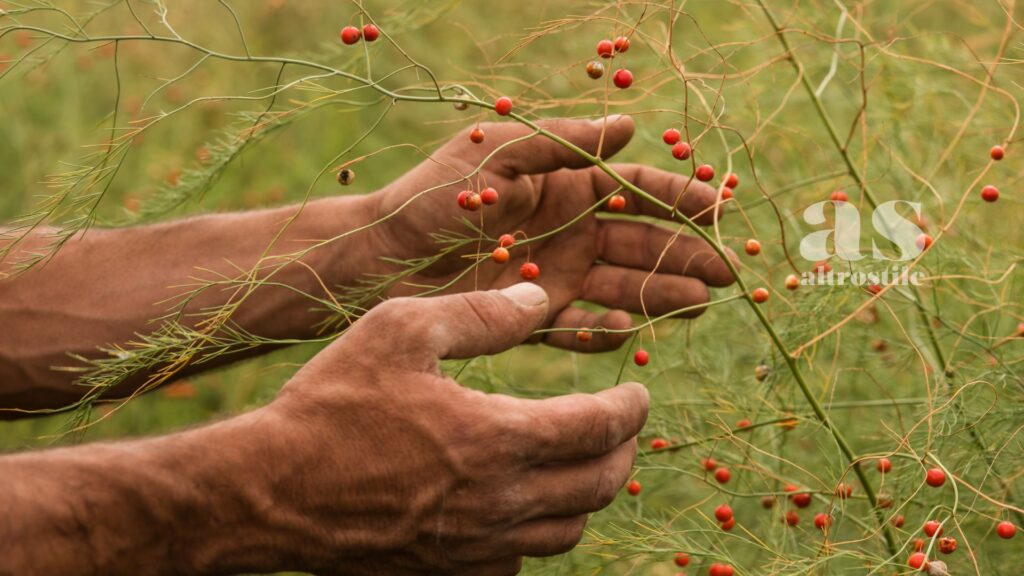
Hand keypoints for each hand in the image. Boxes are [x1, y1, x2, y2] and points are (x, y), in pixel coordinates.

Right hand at [259, 283, 648, 574]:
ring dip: (588, 495)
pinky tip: (520, 503)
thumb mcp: (401, 330)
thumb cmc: (331, 404)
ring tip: (581, 464)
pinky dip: (537, 531)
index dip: (630, 407)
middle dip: (623, 452)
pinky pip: (519, 560)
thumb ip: (479, 313)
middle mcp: (499, 502)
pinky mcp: (447, 573)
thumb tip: (539, 298)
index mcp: (498, 438)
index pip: (599, 428)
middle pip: (599, 486)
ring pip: (567, 532)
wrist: (268, 492)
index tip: (638, 392)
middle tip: (621, 427)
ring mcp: (475, 547)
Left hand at [371, 115, 736, 350]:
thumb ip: (563, 142)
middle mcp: (570, 231)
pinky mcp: (534, 315)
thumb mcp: (498, 154)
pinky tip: (629, 328)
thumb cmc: (434, 196)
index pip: (636, 191)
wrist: (381, 256)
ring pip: (621, 286)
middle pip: (641, 242)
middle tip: (726, 271)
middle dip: (684, 254)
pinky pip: (579, 325)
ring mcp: (556, 275)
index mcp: (565, 186)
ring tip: (698, 302)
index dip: (679, 198)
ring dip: (660, 294)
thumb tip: (631, 126)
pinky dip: (605, 329)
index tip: (718, 209)